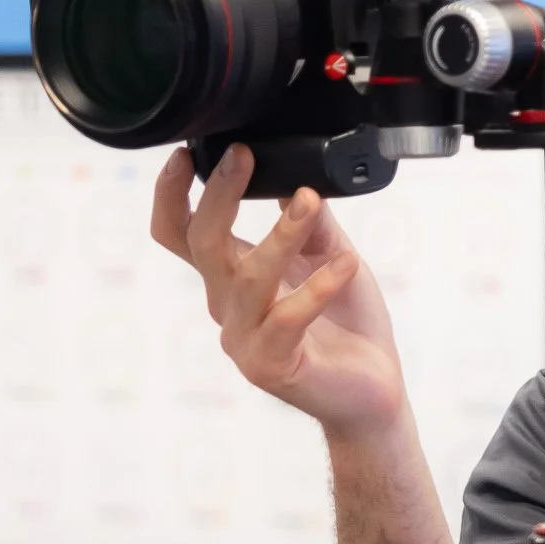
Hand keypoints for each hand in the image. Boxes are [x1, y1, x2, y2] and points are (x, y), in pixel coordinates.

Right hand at [151, 145, 410, 443]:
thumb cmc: (347, 324)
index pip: (180, 233)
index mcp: (231, 277)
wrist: (373, 390)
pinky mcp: (271, 367)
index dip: (172, 195)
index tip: (188, 153)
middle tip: (243, 155)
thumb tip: (298, 173)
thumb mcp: (331, 255)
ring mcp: (245, 339)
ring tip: (310, 203)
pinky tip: (346, 265)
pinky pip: (286, 319)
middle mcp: (227, 306)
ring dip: (280, 235)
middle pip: (202, 244)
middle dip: (220, 195)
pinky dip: (317, 287)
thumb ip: (312, 220)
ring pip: (247, 278)